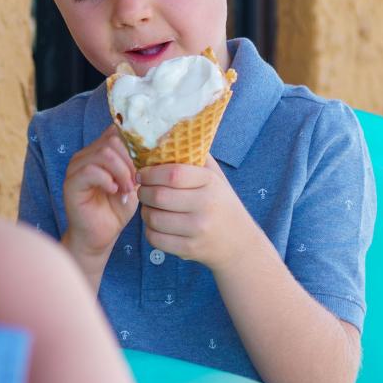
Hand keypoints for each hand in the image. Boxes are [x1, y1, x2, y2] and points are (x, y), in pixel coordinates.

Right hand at [62, 125, 138, 257]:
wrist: (100, 236)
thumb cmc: (115, 210)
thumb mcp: (131, 182)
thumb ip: (135, 163)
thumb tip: (149, 147)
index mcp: (98, 151)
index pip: (116, 131)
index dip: (133, 145)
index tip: (143, 165)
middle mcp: (85, 155)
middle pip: (112, 140)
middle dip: (129, 162)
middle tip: (134, 183)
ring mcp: (76, 168)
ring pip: (104, 153)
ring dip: (121, 172)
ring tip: (125, 190)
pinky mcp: (71, 183)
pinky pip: (91, 170)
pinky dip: (108, 180)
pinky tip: (114, 191)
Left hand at [137, 156, 252, 271]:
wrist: (239, 243)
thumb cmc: (221, 203)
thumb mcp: (216, 177)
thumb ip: (196, 157)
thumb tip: (168, 133)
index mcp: (210, 182)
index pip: (173, 174)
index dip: (151, 173)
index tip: (143, 173)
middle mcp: (205, 205)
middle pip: (159, 196)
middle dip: (143, 192)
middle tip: (142, 189)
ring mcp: (198, 229)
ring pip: (154, 218)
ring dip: (145, 212)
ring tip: (149, 207)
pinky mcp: (190, 249)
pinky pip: (156, 239)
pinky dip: (150, 231)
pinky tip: (156, 225)